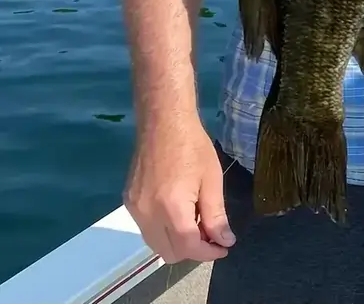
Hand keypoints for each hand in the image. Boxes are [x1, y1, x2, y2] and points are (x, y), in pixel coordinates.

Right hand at [124, 115, 235, 263]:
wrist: (163, 121)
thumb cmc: (193, 146)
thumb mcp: (211, 180)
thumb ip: (217, 216)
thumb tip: (224, 241)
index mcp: (171, 208)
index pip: (188, 248)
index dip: (208, 252)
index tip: (224, 247)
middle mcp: (148, 214)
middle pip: (169, 253)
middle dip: (192, 249)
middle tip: (210, 232)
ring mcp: (135, 209)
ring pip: (156, 244)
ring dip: (176, 241)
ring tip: (194, 218)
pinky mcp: (129, 201)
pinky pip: (146, 229)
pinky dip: (163, 229)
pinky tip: (177, 209)